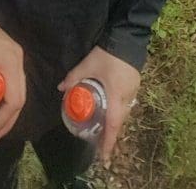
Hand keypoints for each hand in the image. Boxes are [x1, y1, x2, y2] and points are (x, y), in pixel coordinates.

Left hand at [0, 18, 25, 142]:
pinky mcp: (11, 54)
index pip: (14, 100)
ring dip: (5, 110)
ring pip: (17, 91)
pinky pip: (13, 82)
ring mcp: (16, 56)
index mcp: (10, 64)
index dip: (2, 121)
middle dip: (5, 121)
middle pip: (19, 98)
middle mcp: (19, 61)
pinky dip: (4, 97)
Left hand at [58, 45, 140, 163]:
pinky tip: (111, 110)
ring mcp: (133, 91)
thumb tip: (60, 88)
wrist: (128, 37)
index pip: (113, 125)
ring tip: (104, 130)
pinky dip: (118, 111)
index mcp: (115, 96)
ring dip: (114, 122)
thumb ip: (74, 77)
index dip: (109, 143)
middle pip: (119, 121)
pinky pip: (126, 103)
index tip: (105, 158)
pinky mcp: (135, 84)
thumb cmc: (108, 54)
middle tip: (100, 145)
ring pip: (124, 113)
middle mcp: (127, 97)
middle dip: (110, 134)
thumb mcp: (88, 65)